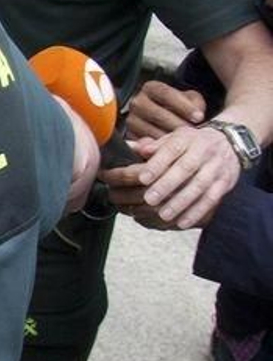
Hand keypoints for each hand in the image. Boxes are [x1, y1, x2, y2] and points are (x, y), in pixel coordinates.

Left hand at [98, 126, 239, 229]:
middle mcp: (203, 151)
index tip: (142, 178)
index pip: (171, 149)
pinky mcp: (225, 183)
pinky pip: (212, 199)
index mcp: (187, 138)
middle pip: (185, 168)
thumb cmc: (192, 143)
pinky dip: (197, 212)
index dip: (157, 164)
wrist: (231, 143)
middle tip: (148, 199)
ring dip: (181, 202)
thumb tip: (129, 148)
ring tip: (163, 215)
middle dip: (166, 185)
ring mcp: (216, 168)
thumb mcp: (174, 138)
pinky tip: (183, 222)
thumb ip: (152, 146)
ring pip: (199, 186)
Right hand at [126, 81, 205, 139]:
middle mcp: (137, 102)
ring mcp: (132, 119)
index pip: (165, 93)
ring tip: (185, 142)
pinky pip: (144, 142)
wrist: (168, 119)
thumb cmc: (181, 108)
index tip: (199, 117)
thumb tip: (197, 115)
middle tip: (193, 133)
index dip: (184, 106)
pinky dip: (159, 146)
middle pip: (155, 113)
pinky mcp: (130, 135)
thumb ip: (195, 103)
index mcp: (151, 88)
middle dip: (177, 124)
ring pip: (148, 129)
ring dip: (168, 137)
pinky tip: (173, 148)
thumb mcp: (190, 100)